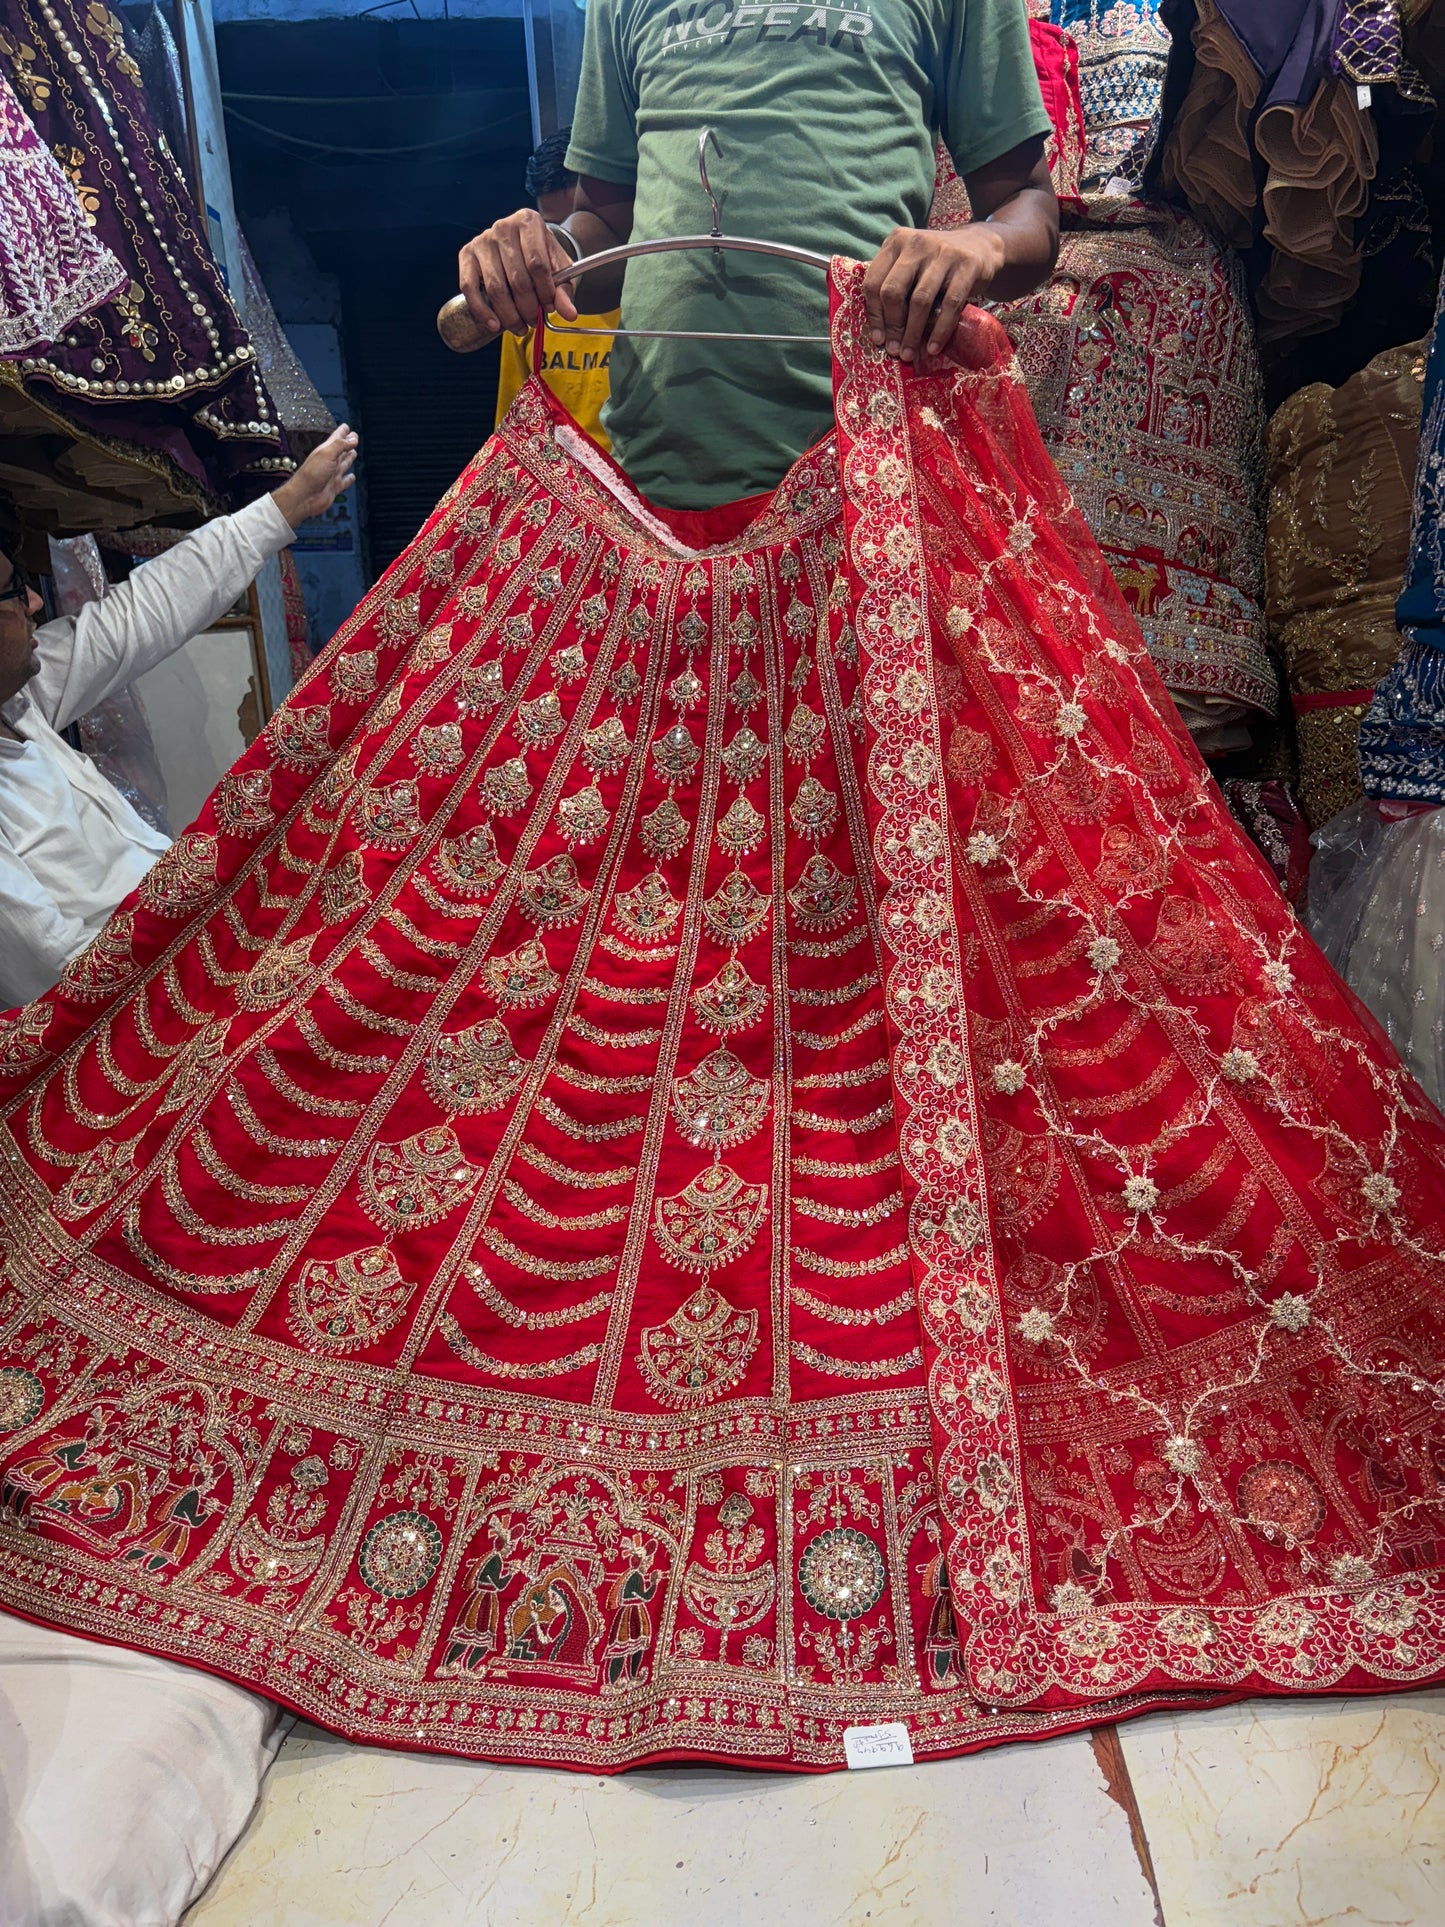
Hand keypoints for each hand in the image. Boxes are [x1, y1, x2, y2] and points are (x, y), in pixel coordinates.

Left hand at [272, 424, 357, 529]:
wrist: (305, 496)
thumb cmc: (311, 475)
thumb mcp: (327, 454)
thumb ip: (341, 445)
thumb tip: (353, 438)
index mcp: (326, 451)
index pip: (337, 438)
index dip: (343, 432)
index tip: (347, 427)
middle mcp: (329, 461)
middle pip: (341, 449)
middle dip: (348, 443)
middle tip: (354, 437)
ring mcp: (332, 474)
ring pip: (344, 463)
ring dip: (349, 458)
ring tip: (354, 453)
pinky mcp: (335, 487)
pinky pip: (345, 481)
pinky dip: (349, 479)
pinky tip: (352, 476)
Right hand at [458, 208, 577, 337]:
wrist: (518, 244)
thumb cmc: (540, 256)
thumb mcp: (558, 268)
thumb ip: (564, 290)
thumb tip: (569, 314)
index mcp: (529, 222)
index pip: (538, 265)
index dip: (545, 293)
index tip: (549, 309)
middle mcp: (503, 227)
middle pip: (517, 279)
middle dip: (528, 308)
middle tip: (534, 321)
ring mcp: (482, 240)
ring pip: (495, 288)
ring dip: (509, 315)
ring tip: (520, 326)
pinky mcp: (466, 254)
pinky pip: (469, 288)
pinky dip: (482, 311)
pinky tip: (494, 325)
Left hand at [862, 226, 1008, 363]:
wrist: (981, 247)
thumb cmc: (936, 264)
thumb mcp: (911, 263)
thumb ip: (893, 283)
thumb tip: (879, 332)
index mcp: (896, 242)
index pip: (874, 282)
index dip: (874, 315)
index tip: (878, 339)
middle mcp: (916, 244)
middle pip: (893, 291)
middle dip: (892, 326)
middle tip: (894, 350)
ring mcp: (943, 252)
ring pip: (920, 300)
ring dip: (912, 333)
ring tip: (909, 354)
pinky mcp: (967, 265)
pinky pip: (949, 305)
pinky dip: (939, 331)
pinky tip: (933, 348)